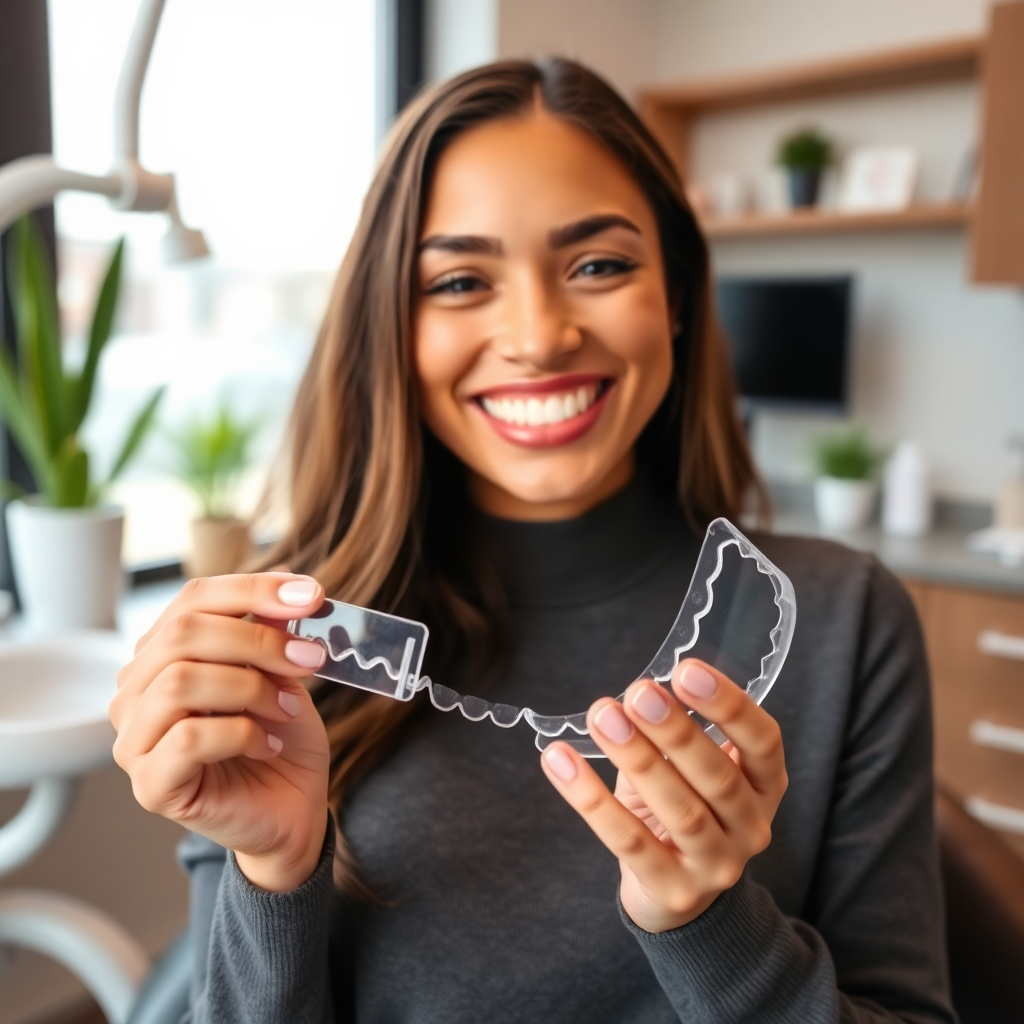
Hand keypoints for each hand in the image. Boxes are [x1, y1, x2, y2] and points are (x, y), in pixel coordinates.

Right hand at [110, 573, 330, 892]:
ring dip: (250, 688)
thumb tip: (287, 590)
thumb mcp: (283, 673)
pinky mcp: (151, 785)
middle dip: (258, 639)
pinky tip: (269, 744)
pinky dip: (243, 733)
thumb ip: (273, 632)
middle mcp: (135, 692)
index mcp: (160, 654)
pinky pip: (189, 738)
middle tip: (309, 657)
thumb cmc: (279, 736)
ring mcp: (134, 740)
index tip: (313, 594)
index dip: (253, 589)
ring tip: (286, 709)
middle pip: (183, 633)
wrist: (290, 808)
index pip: (193, 599)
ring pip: (180, 682)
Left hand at [541, 659, 786, 932]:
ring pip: (680, 811)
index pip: (763, 741)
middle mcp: (752, 827)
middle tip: (638, 692)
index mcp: (764, 785)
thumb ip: (673, 735)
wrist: (676, 898)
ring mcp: (717, 865)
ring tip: (602, 716)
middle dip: (676, 731)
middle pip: (719, 777)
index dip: (730, 705)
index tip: (687, 670)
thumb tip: (638, 690)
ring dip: (637, 759)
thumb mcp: (690, 771)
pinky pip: (628, 841)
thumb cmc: (681, 809)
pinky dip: (591, 799)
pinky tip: (560, 762)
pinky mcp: (673, 890)